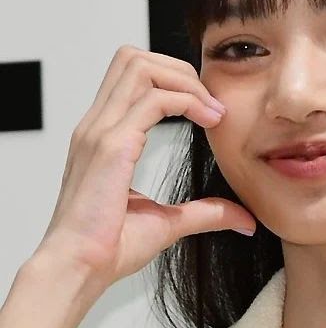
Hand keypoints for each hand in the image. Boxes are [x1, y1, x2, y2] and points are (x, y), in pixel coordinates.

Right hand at [34, 45, 255, 291]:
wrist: (79, 270)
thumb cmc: (108, 248)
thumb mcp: (167, 222)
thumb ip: (204, 213)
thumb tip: (243, 218)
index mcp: (103, 135)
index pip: (132, 74)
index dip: (174, 78)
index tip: (208, 107)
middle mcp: (97, 125)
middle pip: (134, 57)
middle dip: (180, 69)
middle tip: (211, 102)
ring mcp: (100, 131)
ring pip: (141, 66)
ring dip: (184, 80)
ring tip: (212, 110)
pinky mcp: (110, 146)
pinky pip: (153, 99)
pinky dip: (187, 101)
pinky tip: (209, 121)